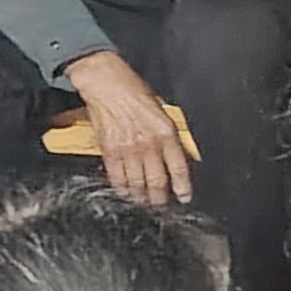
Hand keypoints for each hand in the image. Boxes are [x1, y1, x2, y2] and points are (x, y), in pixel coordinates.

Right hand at [65, 50, 193, 208]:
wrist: (106, 84)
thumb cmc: (133, 91)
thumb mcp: (161, 111)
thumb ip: (169, 135)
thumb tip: (179, 156)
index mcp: (166, 132)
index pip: (178, 168)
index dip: (182, 187)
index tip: (184, 197)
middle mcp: (148, 144)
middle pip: (158, 182)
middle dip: (161, 199)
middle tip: (162, 206)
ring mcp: (128, 150)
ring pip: (138, 184)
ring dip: (142, 198)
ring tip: (144, 203)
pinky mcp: (110, 152)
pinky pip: (117, 178)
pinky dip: (122, 189)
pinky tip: (126, 193)